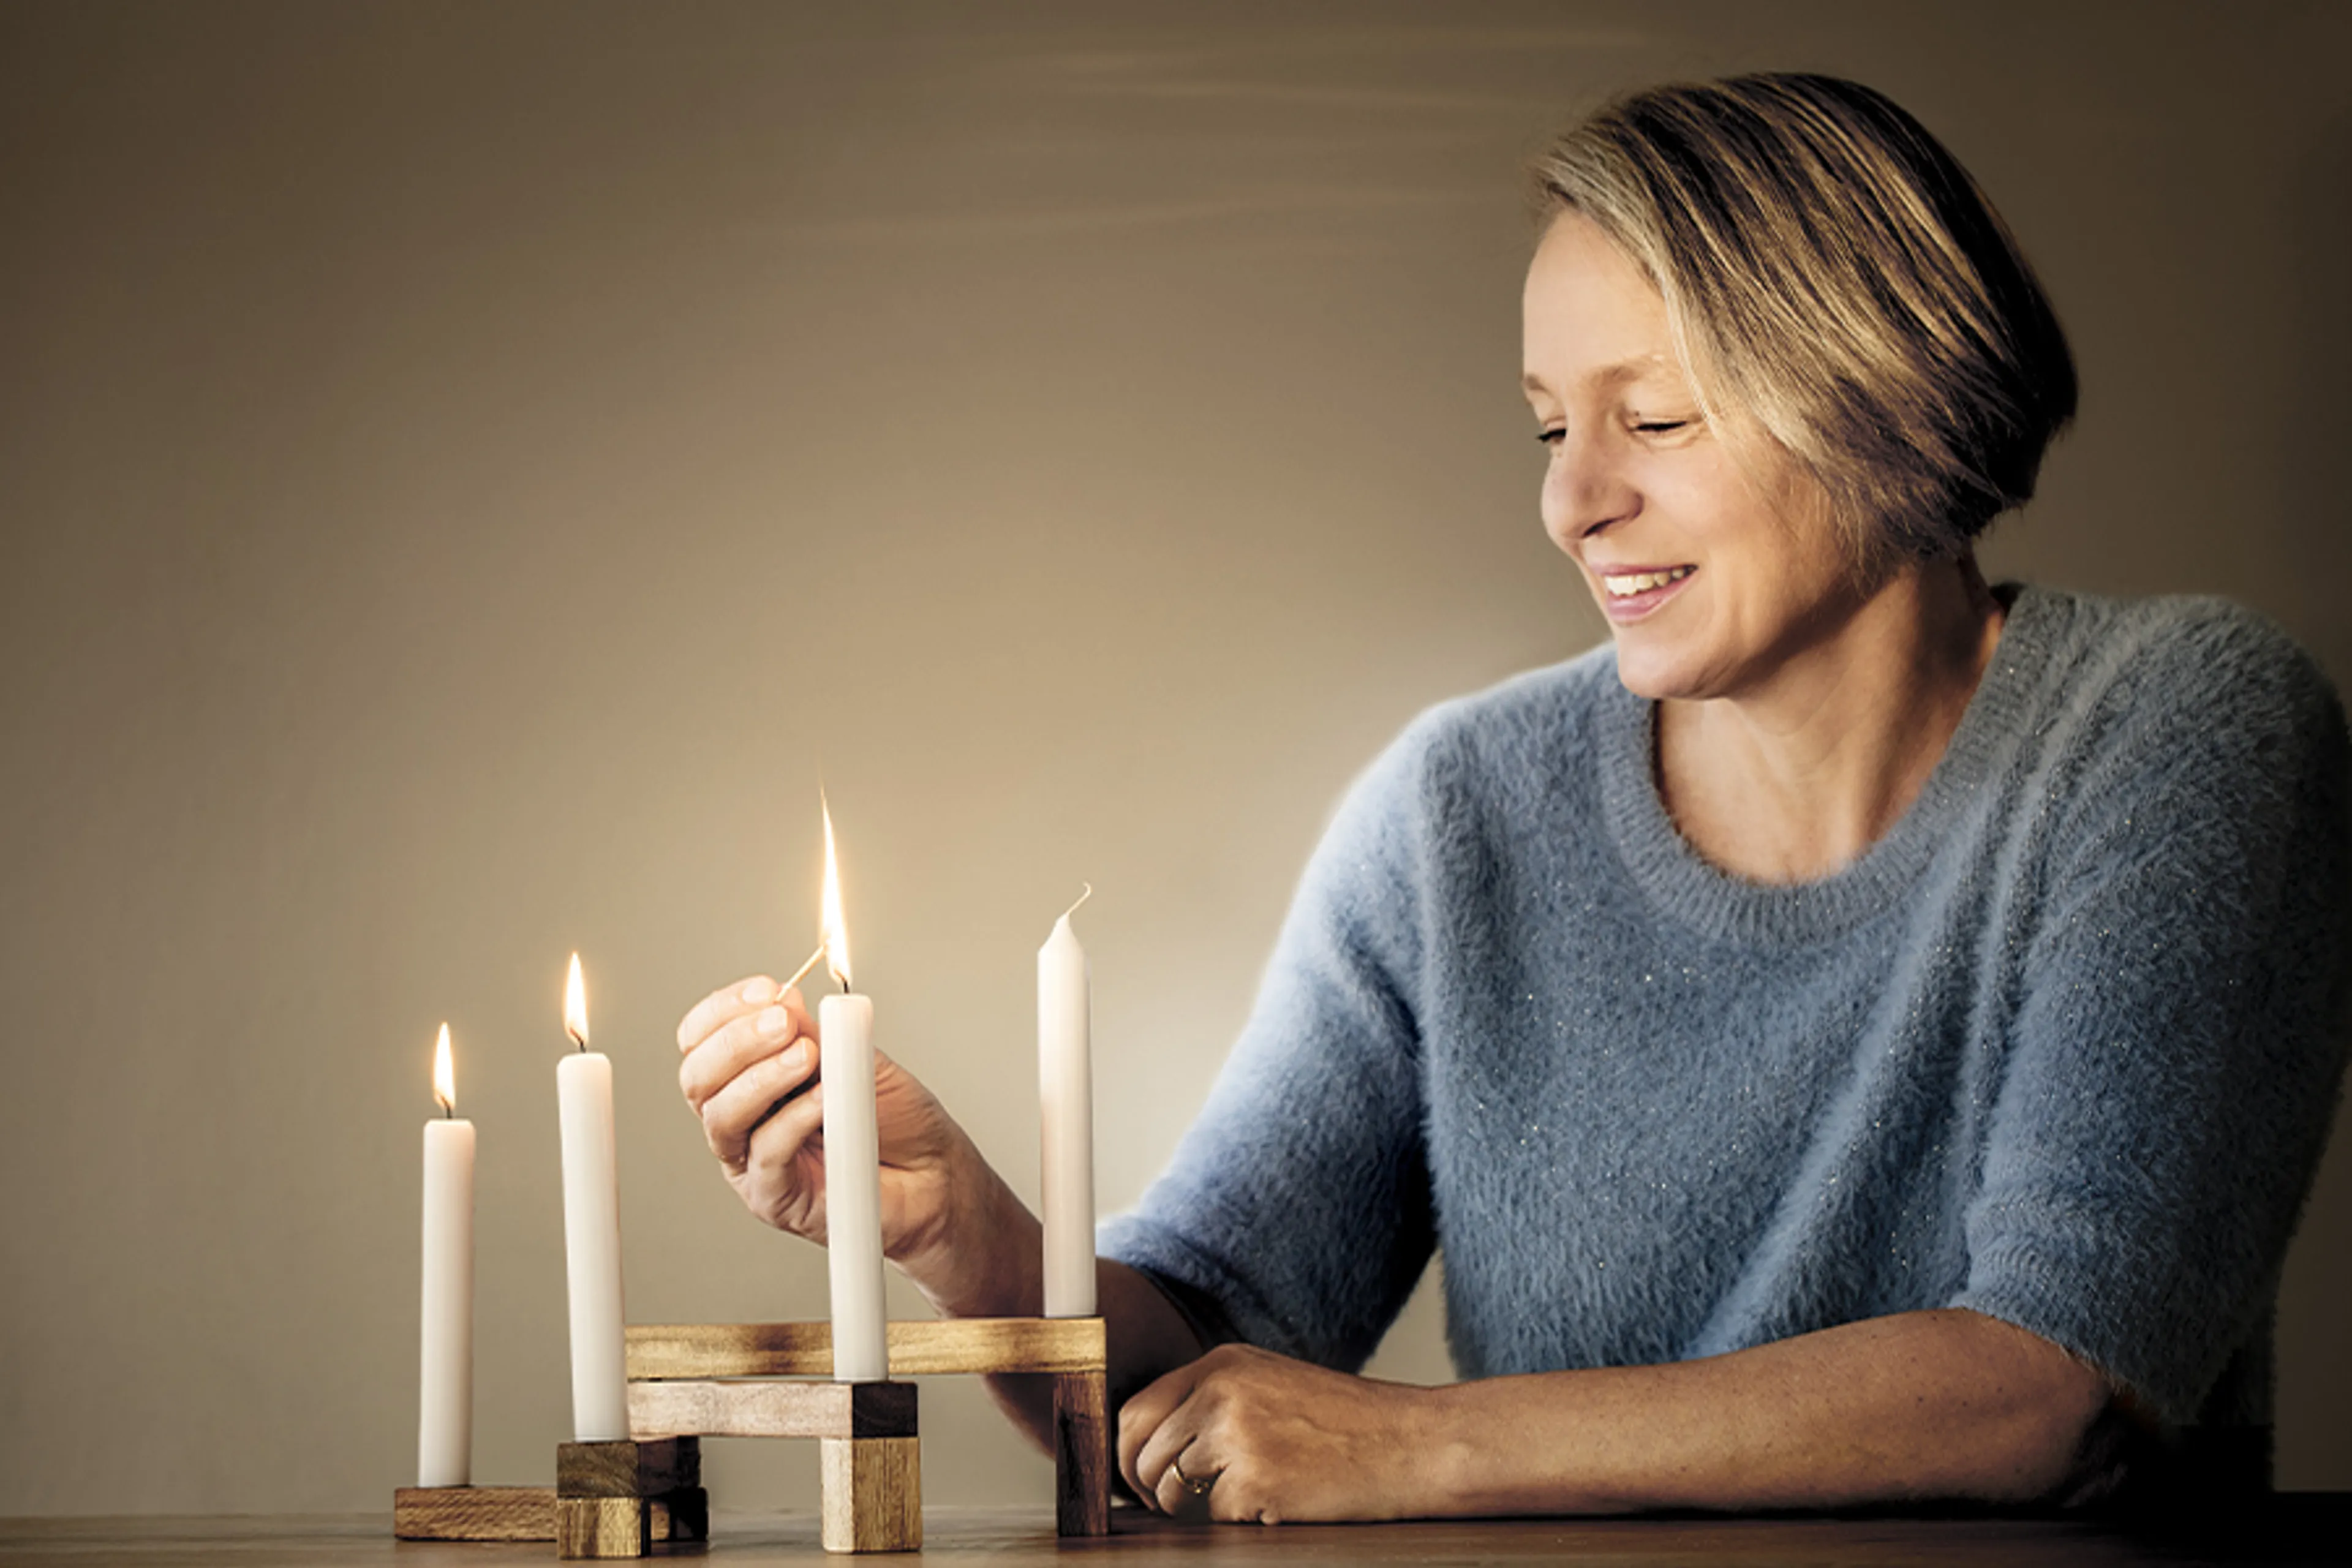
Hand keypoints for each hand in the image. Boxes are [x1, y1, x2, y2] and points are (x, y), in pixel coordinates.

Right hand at [675, 975, 1005, 1297]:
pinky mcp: (775, 1197)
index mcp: (749, 1077)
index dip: (725, 1010)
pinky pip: (767, 1153)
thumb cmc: (893, 1118)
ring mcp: (752, 1161)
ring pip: (723, 1116)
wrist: (934, 1172)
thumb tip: (784, 999)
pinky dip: (793, 1119)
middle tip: (784, 1022)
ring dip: (762, 1077)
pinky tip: (823, 1099)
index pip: (702, 1040)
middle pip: (698, 1078)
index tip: (767, 989)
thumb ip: (816, 1034)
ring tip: (808, 1054)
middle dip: (736, 1042)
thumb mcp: (854, 1058)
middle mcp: (741, 1120)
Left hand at [1117, 1343, 1443, 1523]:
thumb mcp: (1271, 1383)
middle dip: (1151, 1490)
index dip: (1130, 1455)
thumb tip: (1151, 1449)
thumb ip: (1212, 1401)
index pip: (1137, 1411)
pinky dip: (1235, 1521)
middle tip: (1176, 1506)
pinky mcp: (1255, 1480)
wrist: (1411, 1443)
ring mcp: (1237, 1434)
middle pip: (1142, 1454)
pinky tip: (1273, 1503)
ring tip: (1236, 1501)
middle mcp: (1221, 1391)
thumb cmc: (1347, 1422)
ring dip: (1191, 1510)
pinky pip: (1212, 1517)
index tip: (1139, 1481)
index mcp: (1222, 1363)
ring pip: (1170, 1491)